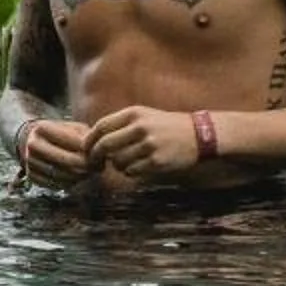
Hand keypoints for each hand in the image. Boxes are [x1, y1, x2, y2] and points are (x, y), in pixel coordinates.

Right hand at [14, 116, 92, 190]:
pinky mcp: (31, 176)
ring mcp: (30, 161)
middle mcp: (32, 144)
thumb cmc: (62, 134)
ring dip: (79, 177)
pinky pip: (55, 184)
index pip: (73, 143)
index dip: (90, 150)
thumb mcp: (74, 128)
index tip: (100, 153)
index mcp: (42, 128)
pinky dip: (68, 183)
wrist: (37, 141)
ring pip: (62, 175)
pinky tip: (76, 178)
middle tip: (98, 167)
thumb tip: (97, 154)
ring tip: (90, 172)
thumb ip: (86, 138)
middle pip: (67, 161)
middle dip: (86, 167)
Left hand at [82, 105, 202, 180]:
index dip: (89, 140)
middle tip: (95, 163)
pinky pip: (132, 171)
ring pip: (117, 161)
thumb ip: (121, 123)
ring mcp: (149, 145)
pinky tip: (137, 167)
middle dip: (95, 156)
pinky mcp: (157, 161)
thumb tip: (93, 138)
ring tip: (125, 163)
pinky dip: (130, 172)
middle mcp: (140, 127)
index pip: (101, 126)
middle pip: (105, 145)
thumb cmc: (167, 125)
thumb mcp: (144, 115)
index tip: (85, 149)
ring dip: (116, 165)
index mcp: (134, 113)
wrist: (199, 134)